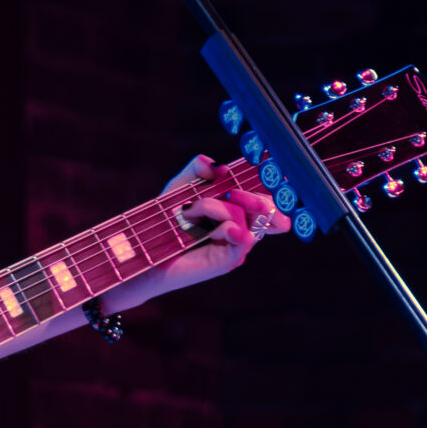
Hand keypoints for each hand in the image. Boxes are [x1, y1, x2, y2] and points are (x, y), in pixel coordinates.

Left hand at [148, 152, 289, 289]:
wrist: (145, 250)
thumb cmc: (165, 220)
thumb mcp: (181, 187)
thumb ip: (197, 170)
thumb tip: (218, 167)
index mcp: (236, 209)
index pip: (266, 198)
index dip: (275, 190)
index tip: (280, 177)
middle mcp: (241, 227)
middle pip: (267, 210)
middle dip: (253, 198)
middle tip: (230, 193)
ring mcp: (236, 245)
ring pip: (243, 218)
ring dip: (213, 207)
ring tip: (188, 212)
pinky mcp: (228, 260)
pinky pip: (241, 239)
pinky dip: (230, 228)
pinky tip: (225, 228)